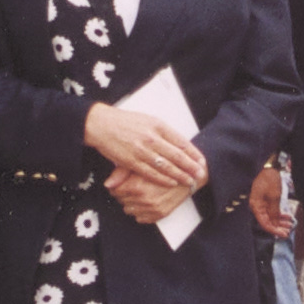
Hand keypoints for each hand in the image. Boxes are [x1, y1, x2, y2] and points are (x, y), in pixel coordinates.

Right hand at [85, 103, 208, 191]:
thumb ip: (163, 132)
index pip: (181, 142)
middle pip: (177, 155)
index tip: (202, 161)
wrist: (101, 124)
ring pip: (166, 166)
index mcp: (158, 125)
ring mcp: (142, 150)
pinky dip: (163, 179)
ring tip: (190, 181)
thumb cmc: (125, 122)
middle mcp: (152, 138)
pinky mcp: (131, 161)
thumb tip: (180, 144)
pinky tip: (172, 182)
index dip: (193, 153)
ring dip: (180, 175)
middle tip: (201, 174)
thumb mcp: (148, 120)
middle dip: (191, 167)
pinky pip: (151, 173)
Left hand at [104, 164, 197, 224]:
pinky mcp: (159, 215)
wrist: (189, 175)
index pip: (114, 191)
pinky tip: (147, 201)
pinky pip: (140, 218)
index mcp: (136, 186)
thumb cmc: (165, 166)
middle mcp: (143, 200)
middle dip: (124, 193)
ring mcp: (152, 209)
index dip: (118, 184)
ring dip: (132, 202)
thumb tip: (107, 184)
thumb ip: (121, 173)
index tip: (124, 180)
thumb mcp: (141, 164)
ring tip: (141, 192)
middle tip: (134, 185)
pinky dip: (141, 211)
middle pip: (121, 200)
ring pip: (128, 210)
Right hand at [249, 165, 293, 237]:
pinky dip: (279, 215)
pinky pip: (272, 211)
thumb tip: (275, 224)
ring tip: (290, 225)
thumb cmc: (269, 179)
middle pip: (267, 222)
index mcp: (256, 206)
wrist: (268, 166)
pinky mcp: (265, 201)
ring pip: (271, 217)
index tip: (283, 234)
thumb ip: (274, 211)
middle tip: (288, 231)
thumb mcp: (274, 196)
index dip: (274, 230)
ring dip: (280, 222)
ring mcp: (261, 204)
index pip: (264, 223)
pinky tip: (287, 217)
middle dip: (278, 227)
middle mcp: (257, 207)